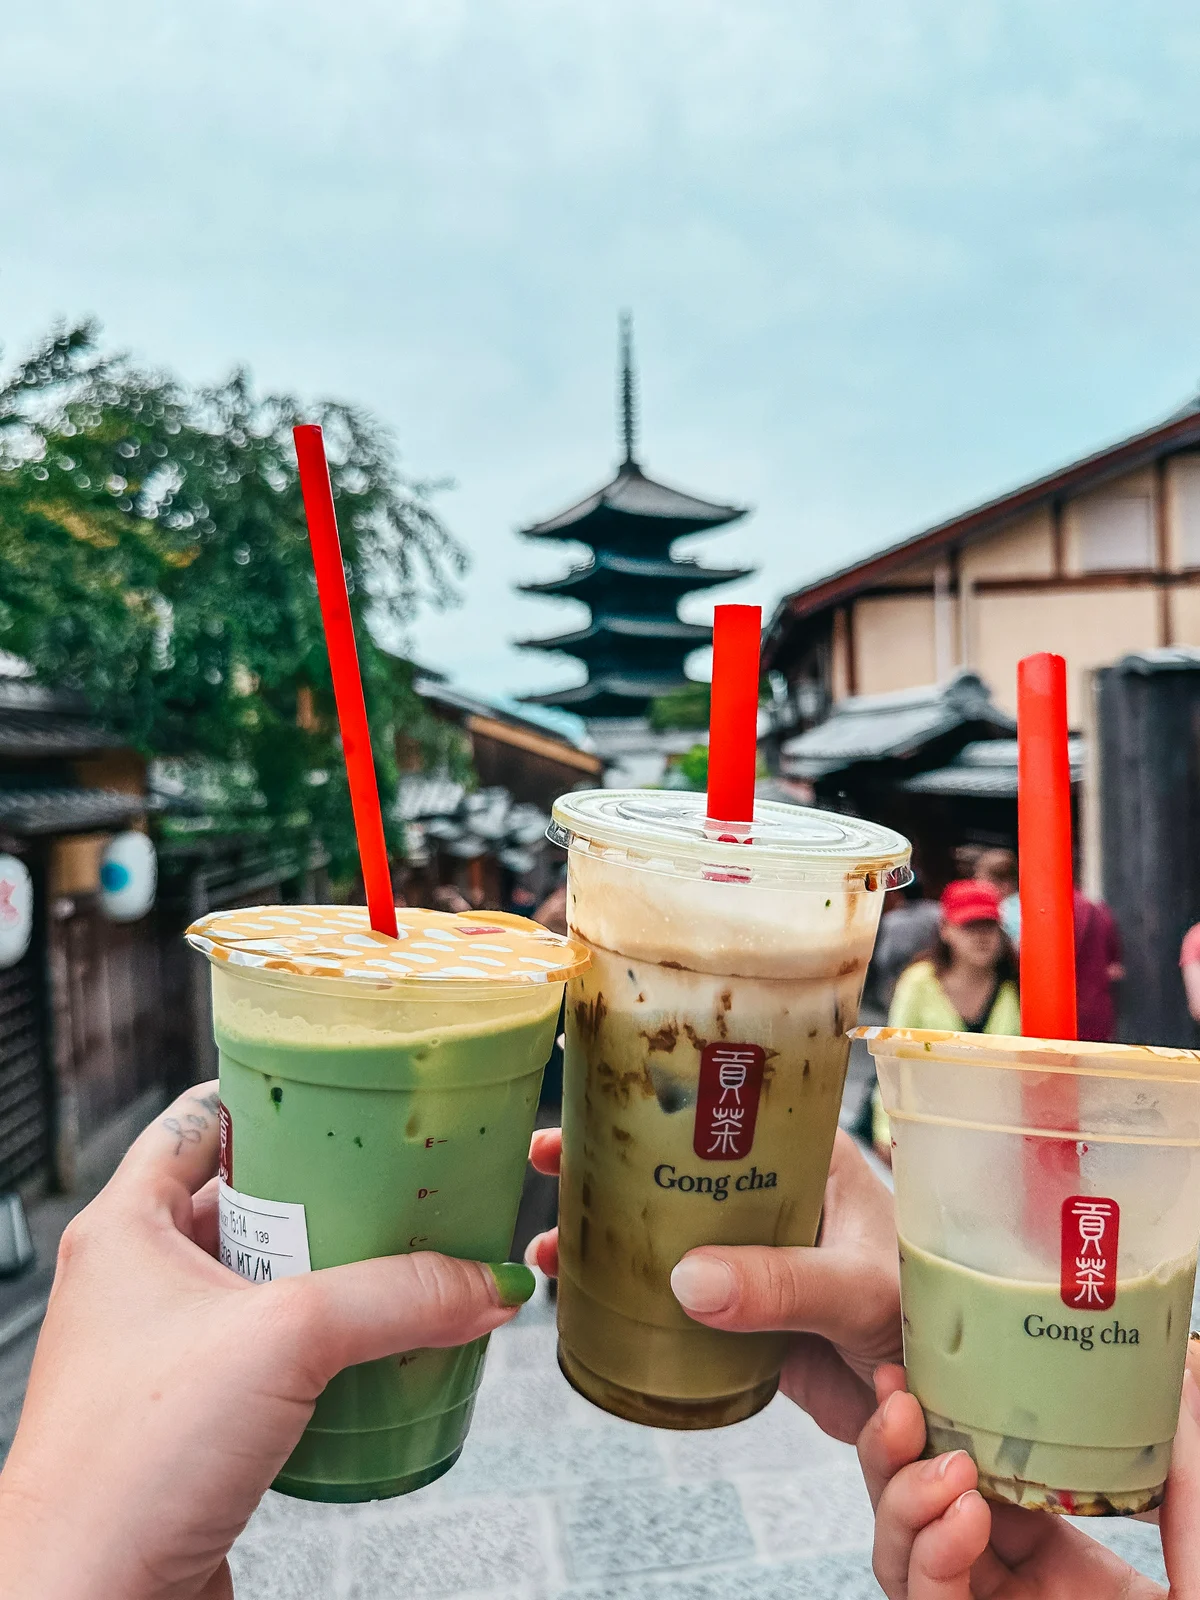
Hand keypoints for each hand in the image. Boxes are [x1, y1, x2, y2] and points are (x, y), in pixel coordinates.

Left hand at [0, 1082, 532, 1599]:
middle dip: (325, 1192)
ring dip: (332, 1273)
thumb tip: (485, 1283)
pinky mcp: (193, 1419)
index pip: (199, 1118)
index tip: (340, 1090)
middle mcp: (138, 1282)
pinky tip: (375, 1350)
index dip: (271, 1096)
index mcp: (126, 1227)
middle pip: (246, 1200)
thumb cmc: (126, 1467)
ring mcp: (163, 1353)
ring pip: (264, 1282)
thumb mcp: (286, 1339)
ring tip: (402, 1260)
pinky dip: (324, 1344)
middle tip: (395, 1180)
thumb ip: (398, 1297)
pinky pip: (270, 1354)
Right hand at [526, 1126, 900, 1442]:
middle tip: (544, 1162)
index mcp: (809, 1157)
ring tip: (548, 1250)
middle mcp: (777, 1196)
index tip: (587, 1102)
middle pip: (677, 1162)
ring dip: (605, 1234)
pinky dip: (628, 1294)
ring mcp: (759, 1255)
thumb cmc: (933, 1316)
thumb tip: (686, 1281)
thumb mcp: (857, 1286)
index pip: (724, 1102)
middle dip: (606, 1164)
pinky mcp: (749, 1315)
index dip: (651, 1097)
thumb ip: (783, 1284)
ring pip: (667, 1229)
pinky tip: (585, 1302)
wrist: (951, 1407)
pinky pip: (678, 1294)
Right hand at [858, 1355, 1199, 1597]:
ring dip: (904, 1501)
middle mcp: (1017, 1597)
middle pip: (915, 1515)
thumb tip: (1179, 1357)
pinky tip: (962, 1515)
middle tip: (900, 1398)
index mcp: (1064, 1563)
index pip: (972, 1481)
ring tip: (948, 1465)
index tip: (919, 1367)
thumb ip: (1186, 1464)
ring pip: (901, 1561)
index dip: (938, 1420)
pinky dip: (930, 1559)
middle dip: (893, 1451)